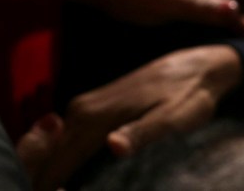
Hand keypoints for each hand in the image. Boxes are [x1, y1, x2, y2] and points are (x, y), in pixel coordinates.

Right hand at [17, 44, 241, 190]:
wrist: (198, 66)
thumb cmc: (189, 95)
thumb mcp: (172, 118)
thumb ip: (141, 134)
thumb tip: (113, 147)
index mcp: (93, 116)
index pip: (54, 164)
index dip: (48, 188)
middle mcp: (79, 110)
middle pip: (45, 159)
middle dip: (45, 183)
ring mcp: (83, 108)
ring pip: (53, 151)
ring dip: (52, 176)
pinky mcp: (91, 109)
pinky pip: (65, 143)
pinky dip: (63, 164)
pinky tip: (72, 182)